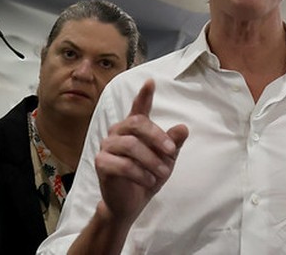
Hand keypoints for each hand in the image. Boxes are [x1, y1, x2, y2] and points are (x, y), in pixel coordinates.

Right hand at [94, 79, 187, 226]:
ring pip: (130, 145)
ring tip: (163, 173)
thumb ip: (173, 143)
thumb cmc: (147, 176)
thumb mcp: (165, 160)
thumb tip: (183, 127)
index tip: (151, 82)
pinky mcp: (101, 163)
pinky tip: (149, 181)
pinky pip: (122, 164)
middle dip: (157, 136)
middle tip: (171, 151)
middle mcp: (118, 132)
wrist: (130, 203)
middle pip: (136, 123)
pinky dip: (140, 173)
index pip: (138, 108)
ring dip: (151, 160)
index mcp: (133, 128)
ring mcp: (107, 146)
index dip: (144, 94)